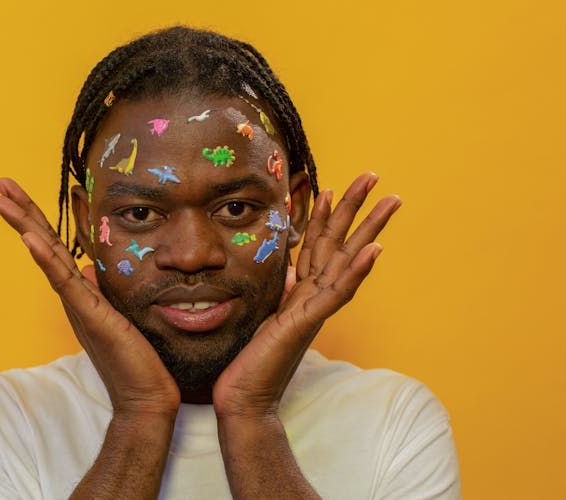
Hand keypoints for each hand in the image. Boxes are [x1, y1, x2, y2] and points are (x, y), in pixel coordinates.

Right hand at [0, 178, 179, 417]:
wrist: (144, 396)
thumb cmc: (133, 358)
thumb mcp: (116, 313)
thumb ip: (98, 290)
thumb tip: (87, 268)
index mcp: (80, 291)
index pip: (55, 247)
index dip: (38, 218)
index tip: (19, 192)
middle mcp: (73, 295)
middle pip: (44, 244)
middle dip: (22, 212)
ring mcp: (78, 305)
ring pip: (48, 257)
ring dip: (25, 226)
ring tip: (1, 200)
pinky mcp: (90, 316)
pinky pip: (64, 283)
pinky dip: (46, 258)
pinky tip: (30, 238)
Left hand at [213, 172, 400, 419]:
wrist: (243, 395)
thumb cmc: (251, 359)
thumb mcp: (264, 315)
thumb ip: (281, 291)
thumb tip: (289, 271)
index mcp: (300, 292)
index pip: (317, 245)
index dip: (324, 215)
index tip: (329, 186)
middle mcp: (313, 296)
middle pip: (340, 244)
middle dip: (357, 209)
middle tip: (375, 177)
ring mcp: (314, 309)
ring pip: (347, 261)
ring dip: (369, 229)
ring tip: (389, 200)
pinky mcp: (308, 323)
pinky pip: (337, 293)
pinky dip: (357, 271)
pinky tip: (376, 250)